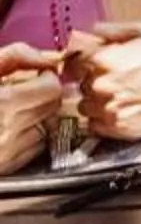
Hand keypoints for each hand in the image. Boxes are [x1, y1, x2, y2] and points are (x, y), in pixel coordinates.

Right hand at [0, 47, 63, 175]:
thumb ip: (13, 57)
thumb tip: (46, 58)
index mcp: (4, 104)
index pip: (52, 87)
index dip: (46, 77)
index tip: (35, 75)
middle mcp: (10, 131)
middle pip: (53, 107)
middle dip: (44, 95)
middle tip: (23, 90)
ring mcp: (10, 153)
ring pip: (48, 127)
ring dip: (39, 116)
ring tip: (13, 109)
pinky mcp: (8, 167)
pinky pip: (35, 148)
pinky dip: (30, 136)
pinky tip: (9, 128)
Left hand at [59, 24, 140, 141]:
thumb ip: (116, 31)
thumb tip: (98, 31)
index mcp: (103, 59)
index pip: (71, 61)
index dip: (81, 61)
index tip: (88, 63)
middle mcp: (100, 85)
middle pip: (80, 84)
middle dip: (95, 81)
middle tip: (120, 78)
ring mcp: (109, 109)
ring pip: (86, 107)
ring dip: (99, 102)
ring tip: (125, 96)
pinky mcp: (119, 129)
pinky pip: (95, 126)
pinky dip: (105, 120)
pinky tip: (126, 109)